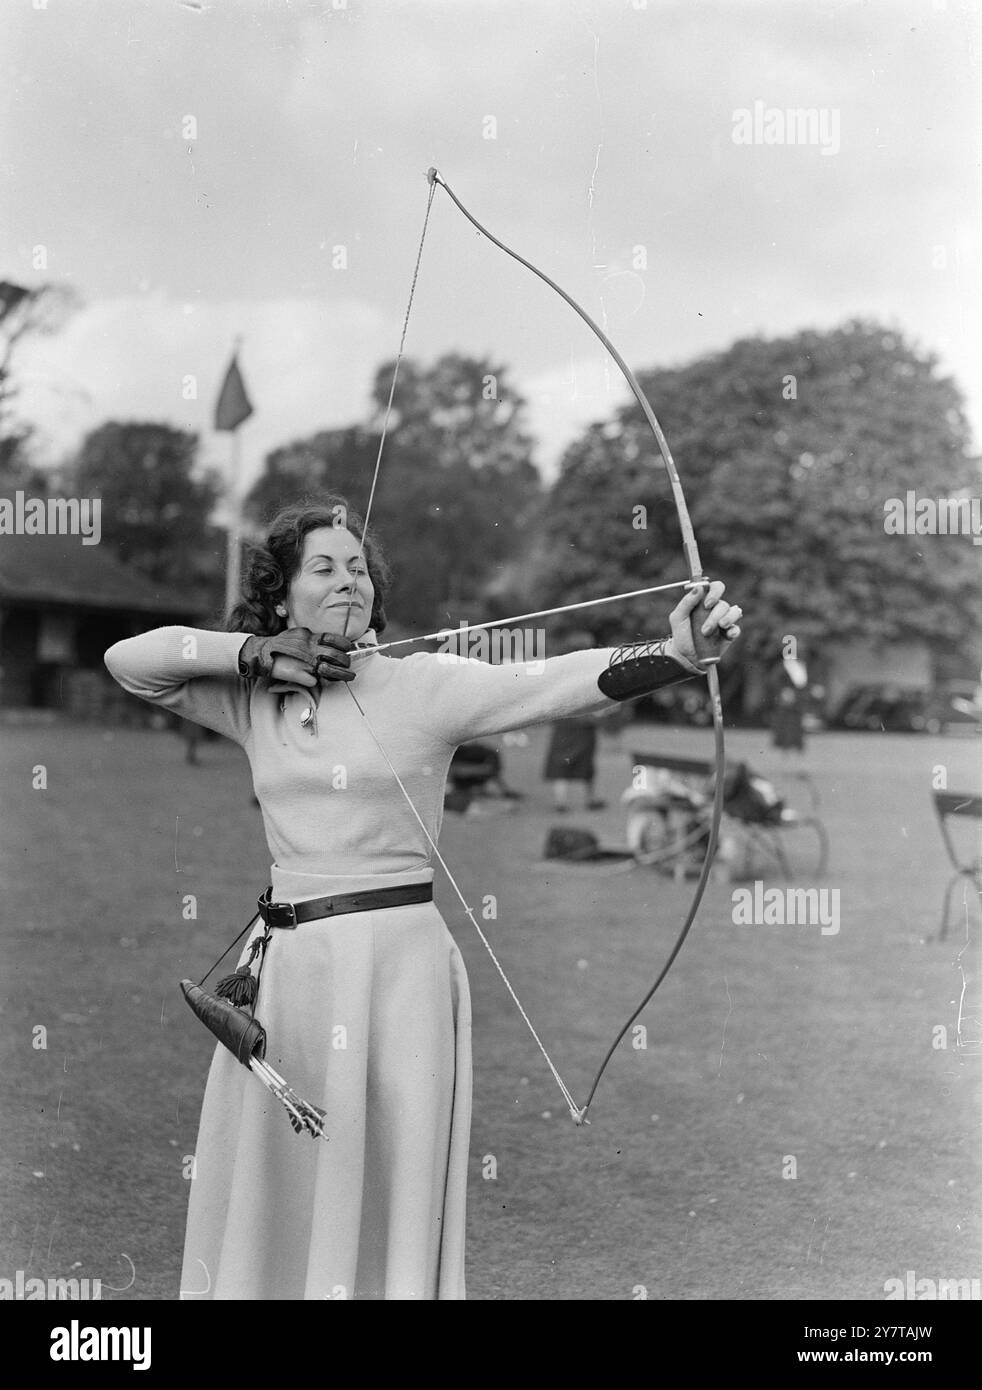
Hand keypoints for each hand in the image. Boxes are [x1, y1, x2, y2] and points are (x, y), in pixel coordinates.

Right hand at [238, 628, 355, 686]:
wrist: (263, 653)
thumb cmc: (281, 644)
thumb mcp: (299, 635)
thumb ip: (312, 639)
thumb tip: (325, 642)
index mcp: (312, 638)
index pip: (336, 640)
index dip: (345, 645)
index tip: (348, 648)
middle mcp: (312, 650)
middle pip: (338, 656)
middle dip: (347, 661)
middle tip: (348, 664)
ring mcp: (308, 664)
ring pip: (332, 671)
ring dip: (342, 675)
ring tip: (349, 676)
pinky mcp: (302, 676)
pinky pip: (316, 681)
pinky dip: (319, 681)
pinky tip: (322, 681)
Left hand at [666, 582, 742, 672]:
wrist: (685, 656)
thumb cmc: (681, 634)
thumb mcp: (678, 617)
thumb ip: (687, 602)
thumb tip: (698, 587)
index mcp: (704, 601)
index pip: (716, 587)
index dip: (715, 592)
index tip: (707, 604)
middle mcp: (716, 609)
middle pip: (723, 604)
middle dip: (715, 616)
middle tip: (704, 629)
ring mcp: (724, 621)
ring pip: (734, 612)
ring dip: (725, 621)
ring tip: (710, 633)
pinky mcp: (729, 634)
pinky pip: (736, 629)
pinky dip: (733, 631)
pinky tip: (727, 635)